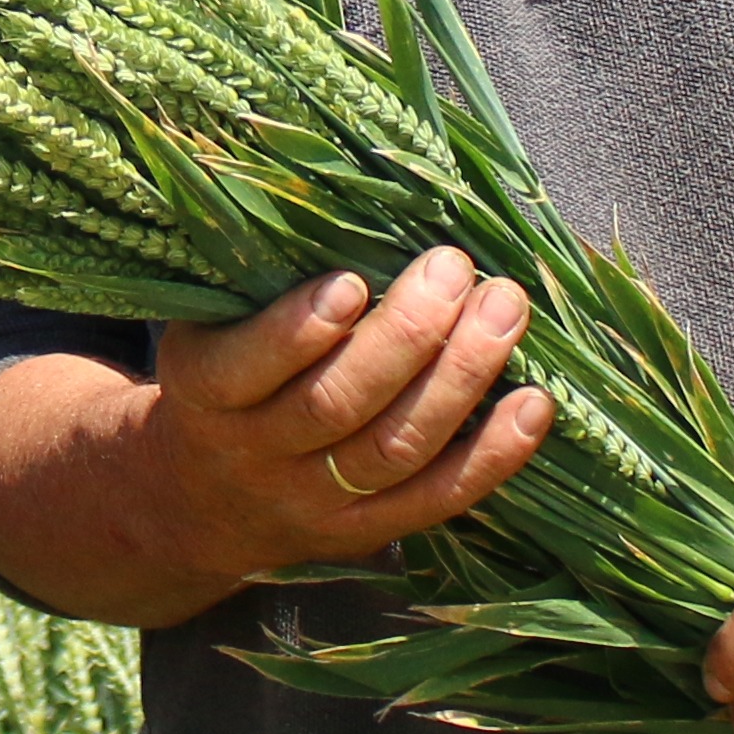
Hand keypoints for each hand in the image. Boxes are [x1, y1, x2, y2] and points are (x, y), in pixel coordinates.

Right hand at [130, 246, 553, 586]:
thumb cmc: (221, 383)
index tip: (353, 281)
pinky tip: (533, 403)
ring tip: (504, 310)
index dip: (299, 330)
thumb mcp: (207, 331)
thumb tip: (352, 202)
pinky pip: (437, 499)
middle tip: (455, 267)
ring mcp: (315, 502)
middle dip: (406, 335)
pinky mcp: (366, 532)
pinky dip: (492, 454)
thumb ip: (260, 286)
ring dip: (460, 378)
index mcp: (204, 393)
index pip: (248, 368)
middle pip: (335, 406)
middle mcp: (257, 455)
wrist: (199, 502)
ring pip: (394, 449)